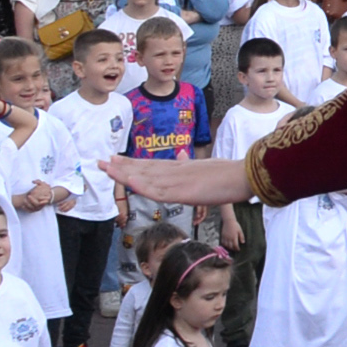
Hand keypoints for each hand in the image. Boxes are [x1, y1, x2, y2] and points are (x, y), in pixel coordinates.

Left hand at [105, 155, 257, 206]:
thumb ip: (190, 164)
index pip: (151, 165)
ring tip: (106, 168)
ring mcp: (178, 181)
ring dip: (125, 173)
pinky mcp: (183, 192)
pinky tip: (130, 183)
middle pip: (144, 168)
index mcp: (180, 167)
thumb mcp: (206, 168)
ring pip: (146, 177)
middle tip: (101, 161)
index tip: (115, 159)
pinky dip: (143, 186)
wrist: (245, 176)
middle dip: (121, 166)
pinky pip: (159, 191)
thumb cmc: (230, 174)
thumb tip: (182, 155)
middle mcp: (175, 171)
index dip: (132, 163)